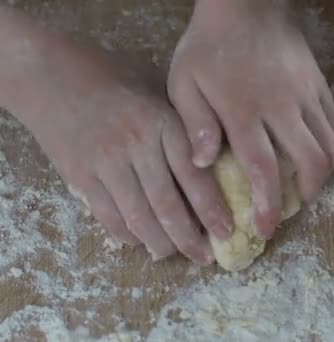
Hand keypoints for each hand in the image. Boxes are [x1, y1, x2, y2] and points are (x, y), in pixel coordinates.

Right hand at [0, 10, 232, 263]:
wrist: (52, 76)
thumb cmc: (113, 80)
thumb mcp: (155, 94)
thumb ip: (180, 129)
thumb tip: (212, 169)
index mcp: (163, 123)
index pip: (194, 175)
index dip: (212, 208)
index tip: (227, 231)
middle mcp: (137, 145)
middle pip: (168, 204)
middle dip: (190, 237)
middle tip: (205, 257)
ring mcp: (106, 163)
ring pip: (138, 216)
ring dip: (160, 243)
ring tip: (174, 254)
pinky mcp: (80, 176)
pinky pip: (108, 215)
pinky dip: (127, 234)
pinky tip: (140, 241)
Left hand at [168, 0, 333, 238]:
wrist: (245, 5)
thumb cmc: (209, 45)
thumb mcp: (185, 81)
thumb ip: (195, 123)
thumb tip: (204, 162)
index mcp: (245, 111)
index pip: (263, 168)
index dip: (267, 204)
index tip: (266, 228)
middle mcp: (282, 107)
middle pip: (310, 161)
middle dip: (307, 193)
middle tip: (293, 206)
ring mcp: (306, 95)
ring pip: (329, 144)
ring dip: (322, 173)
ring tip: (307, 184)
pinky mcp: (320, 85)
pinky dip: (331, 146)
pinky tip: (317, 153)